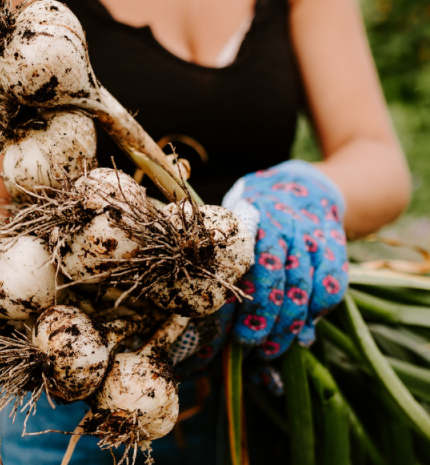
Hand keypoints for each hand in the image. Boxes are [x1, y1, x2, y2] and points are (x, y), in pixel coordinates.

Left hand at [171, 160, 348, 375]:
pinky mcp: (333, 244)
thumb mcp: (231, 229)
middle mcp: (277, 227)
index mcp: (243, 224)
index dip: (222, 306)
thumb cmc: (253, 219)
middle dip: (258, 317)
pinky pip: (331, 280)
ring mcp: (307, 235)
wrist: (302, 187)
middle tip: (246, 345)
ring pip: (301, 284)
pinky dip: (320, 310)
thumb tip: (204, 322)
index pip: (230, 270)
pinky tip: (305, 334)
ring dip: (287, 324)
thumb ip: (223, 268)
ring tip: (271, 352)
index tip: (212, 334)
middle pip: (269, 277)